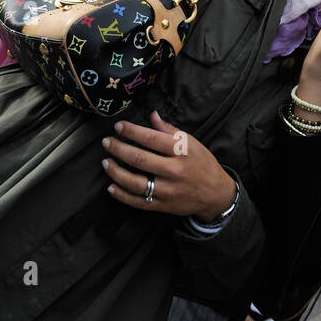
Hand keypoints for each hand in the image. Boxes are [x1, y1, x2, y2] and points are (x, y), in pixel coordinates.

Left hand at [102, 110, 236, 220]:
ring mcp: (167, 190)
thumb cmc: (202, 163)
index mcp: (182, 152)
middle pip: (139, 159)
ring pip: (135, 182)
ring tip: (106, 162)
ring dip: (116, 171)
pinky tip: (111, 186)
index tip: (119, 126)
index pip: (151, 138)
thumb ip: (170, 130)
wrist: (215, 194)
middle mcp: (174, 171)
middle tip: (107, 142)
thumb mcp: (191, 142)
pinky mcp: (162, 205)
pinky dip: (122, 195)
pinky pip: (138, 201)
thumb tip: (152, 115)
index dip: (132, 131)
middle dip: (119, 149)